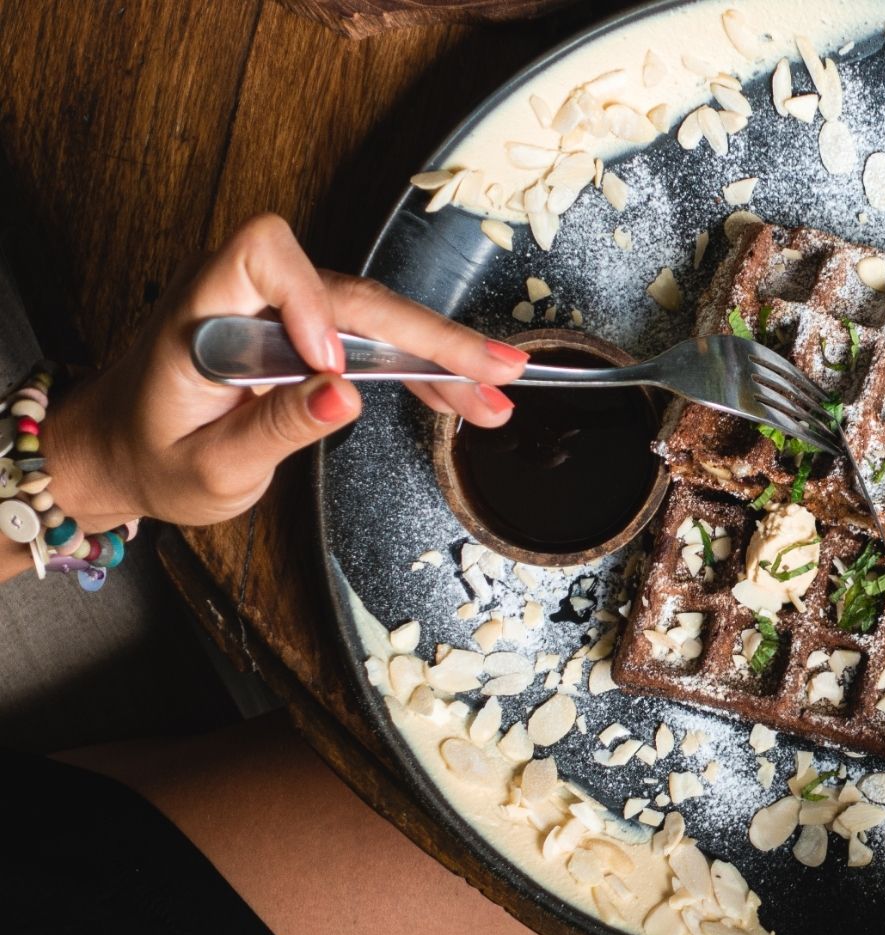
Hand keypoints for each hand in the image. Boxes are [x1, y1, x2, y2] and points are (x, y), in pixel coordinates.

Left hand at [41, 213, 528, 529]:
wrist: (122, 452)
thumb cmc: (151, 458)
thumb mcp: (207, 467)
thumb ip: (275, 429)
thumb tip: (345, 393)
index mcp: (204, 315)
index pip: (263, 254)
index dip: (307, 297)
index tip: (329, 362)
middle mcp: (248, 300)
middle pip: (352, 291)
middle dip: (426, 331)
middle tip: (494, 371)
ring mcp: (283, 316)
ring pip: (377, 318)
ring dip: (441, 354)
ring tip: (498, 394)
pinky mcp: (307, 337)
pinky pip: (373, 343)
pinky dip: (420, 369)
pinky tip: (466, 396)